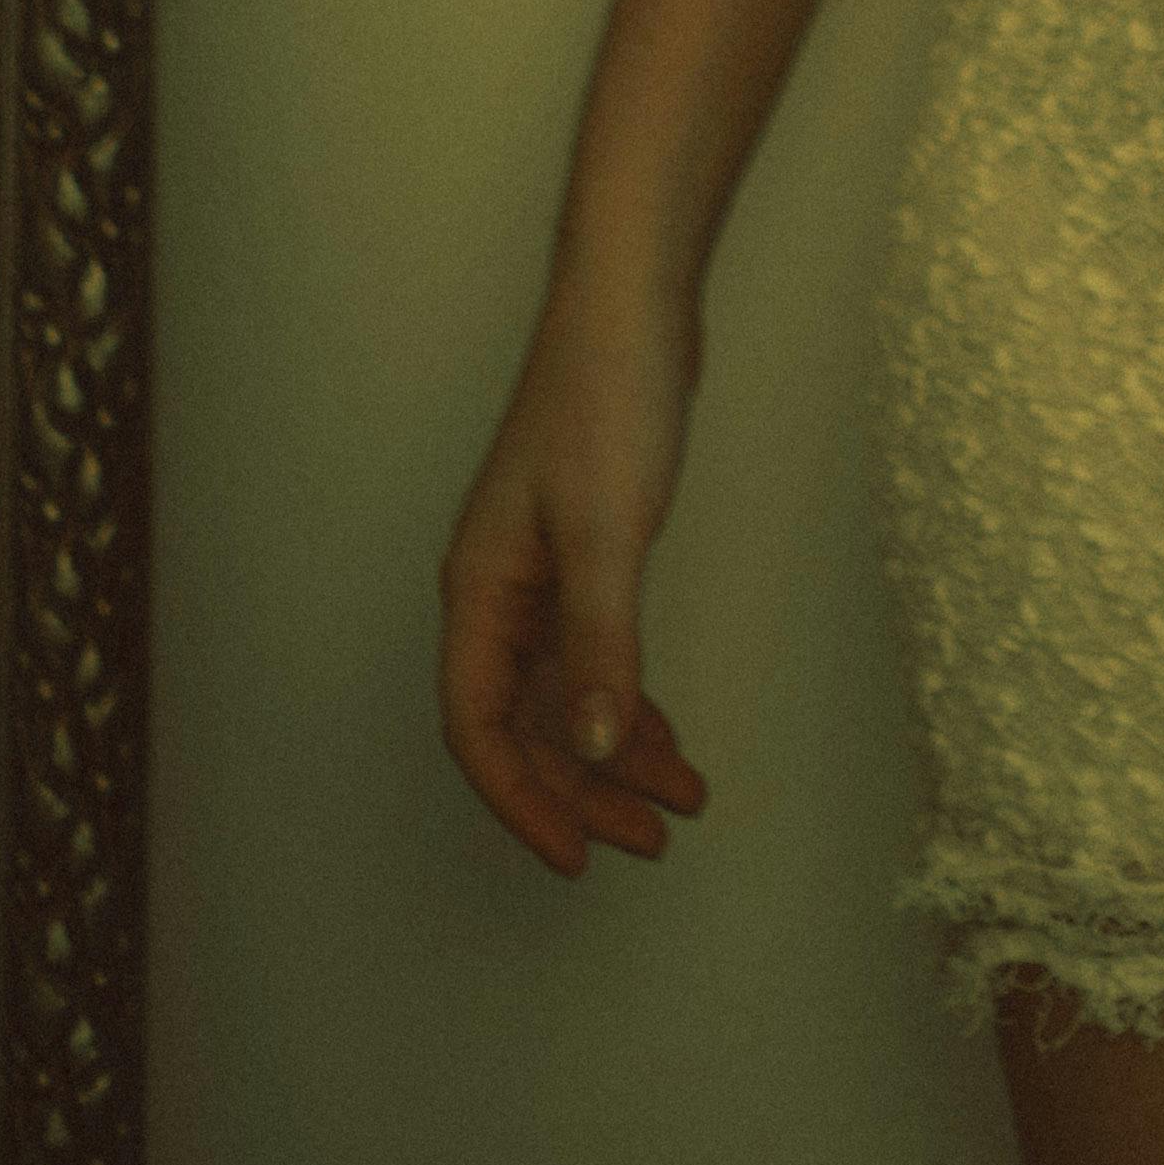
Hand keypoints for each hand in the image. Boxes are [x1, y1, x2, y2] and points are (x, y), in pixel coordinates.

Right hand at [437, 272, 716, 883]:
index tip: (577, 860)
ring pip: (566, 696)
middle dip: (586, 792)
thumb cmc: (608, 402)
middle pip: (527, 726)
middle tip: (654, 842)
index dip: (523, 803)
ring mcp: (539, 575)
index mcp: (480, 593)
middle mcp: (498, 594)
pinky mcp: (582, 553)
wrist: (633, 304)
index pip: (480, 730)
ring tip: (683, 802)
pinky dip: (629, 699)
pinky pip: (594, 657)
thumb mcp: (608, 533)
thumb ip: (602, 646)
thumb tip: (597, 753)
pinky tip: (667, 733)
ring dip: (617, 754)